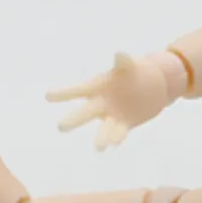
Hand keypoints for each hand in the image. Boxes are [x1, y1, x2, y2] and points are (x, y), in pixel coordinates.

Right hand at [46, 52, 170, 149]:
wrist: (153, 87)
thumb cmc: (134, 72)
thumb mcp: (130, 66)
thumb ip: (124, 63)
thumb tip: (120, 55)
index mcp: (96, 87)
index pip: (76, 90)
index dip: (63, 93)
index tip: (48, 96)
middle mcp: (99, 103)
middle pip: (85, 113)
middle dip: (74, 119)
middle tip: (61, 127)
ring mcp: (111, 115)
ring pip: (103, 128)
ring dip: (100, 138)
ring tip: (99, 147)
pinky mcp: (124, 124)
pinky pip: (119, 132)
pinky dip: (117, 137)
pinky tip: (114, 143)